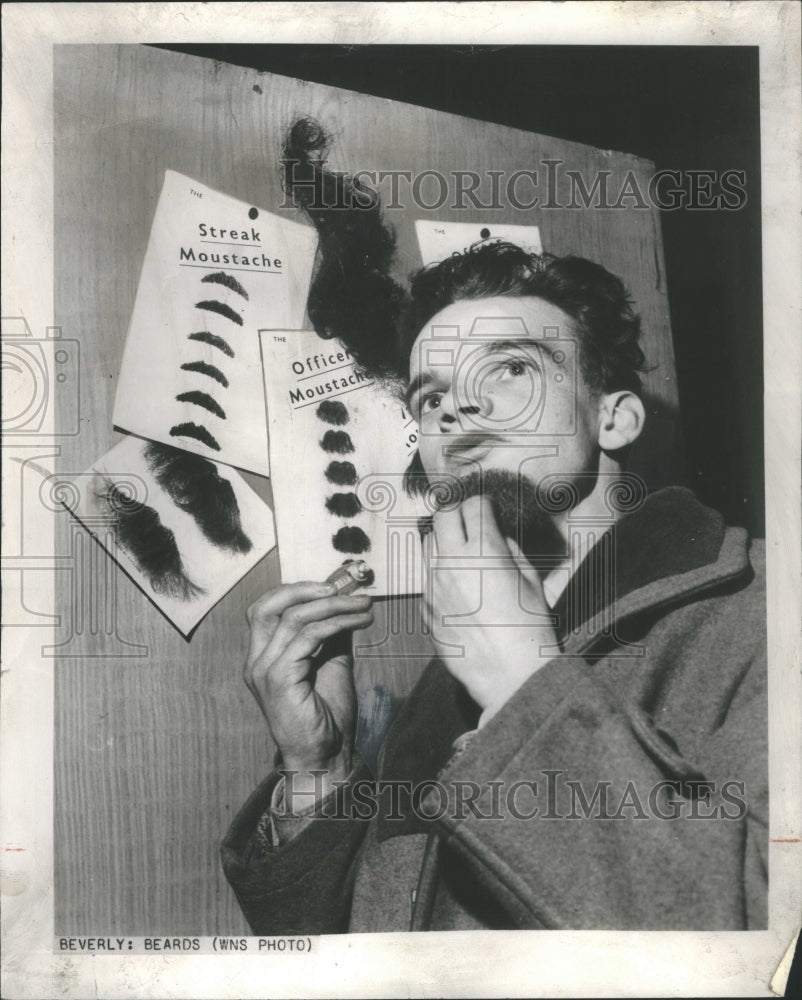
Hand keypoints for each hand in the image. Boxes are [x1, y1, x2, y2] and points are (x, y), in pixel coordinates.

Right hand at [244, 581, 373, 805]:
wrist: (326, 755)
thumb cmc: (327, 715)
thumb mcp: (331, 662)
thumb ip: (331, 633)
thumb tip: (346, 601)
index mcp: (262, 656)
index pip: (267, 608)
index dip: (296, 590)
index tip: (333, 586)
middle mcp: (256, 661)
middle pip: (267, 606)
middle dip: (304, 589)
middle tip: (341, 588)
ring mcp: (264, 670)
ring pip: (294, 618)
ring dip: (334, 606)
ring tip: (363, 606)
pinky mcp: (278, 679)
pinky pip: (308, 637)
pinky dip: (336, 624)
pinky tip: (358, 623)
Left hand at [424, 495, 559, 719]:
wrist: (509, 675)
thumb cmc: (530, 629)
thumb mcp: (532, 581)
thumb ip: (510, 550)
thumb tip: (496, 536)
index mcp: (484, 551)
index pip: (474, 505)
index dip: (483, 502)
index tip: (487, 507)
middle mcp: (452, 562)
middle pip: (443, 514)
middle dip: (456, 510)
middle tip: (469, 518)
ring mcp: (433, 585)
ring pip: (427, 542)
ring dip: (443, 538)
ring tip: (459, 547)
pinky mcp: (425, 607)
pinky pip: (425, 575)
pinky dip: (438, 569)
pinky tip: (455, 582)